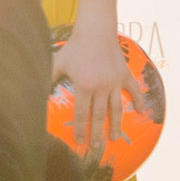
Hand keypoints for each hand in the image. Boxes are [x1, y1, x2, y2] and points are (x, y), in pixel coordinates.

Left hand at [56, 22, 128, 152]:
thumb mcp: (59, 63)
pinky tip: (141, 113)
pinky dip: (139, 102)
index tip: (80, 142)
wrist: (96, 32)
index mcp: (84, 86)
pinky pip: (134, 91)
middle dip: (97, 134)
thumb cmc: (75, 48)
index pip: (82, 114)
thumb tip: (38, 92)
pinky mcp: (125, 76)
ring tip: (115, 138)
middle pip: (99, 116)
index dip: (81, 130)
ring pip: (116, 109)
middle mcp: (101, 87)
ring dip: (116, 125)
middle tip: (97, 148)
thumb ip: (49, 77)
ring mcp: (115, 82)